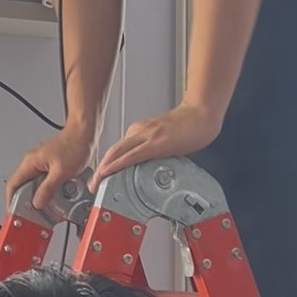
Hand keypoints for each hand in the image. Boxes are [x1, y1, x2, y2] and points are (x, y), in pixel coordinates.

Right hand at [6, 125, 96, 210]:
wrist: (85, 133)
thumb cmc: (74, 145)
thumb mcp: (61, 172)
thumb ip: (47, 189)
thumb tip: (37, 202)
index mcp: (30, 162)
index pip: (13, 184)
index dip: (11, 200)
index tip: (14, 212)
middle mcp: (33, 162)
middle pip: (22, 186)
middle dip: (27, 201)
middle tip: (32, 213)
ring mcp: (41, 163)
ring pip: (34, 184)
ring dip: (39, 196)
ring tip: (46, 205)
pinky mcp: (50, 165)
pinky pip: (44, 181)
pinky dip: (47, 190)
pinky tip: (55, 195)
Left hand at [88, 104, 221, 191]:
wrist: (202, 112)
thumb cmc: (189, 125)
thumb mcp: (165, 140)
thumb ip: (155, 151)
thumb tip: (151, 168)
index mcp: (141, 131)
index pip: (118, 150)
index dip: (107, 164)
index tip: (102, 177)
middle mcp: (140, 131)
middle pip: (113, 151)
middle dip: (100, 170)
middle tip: (93, 184)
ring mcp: (147, 136)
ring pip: (118, 153)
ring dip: (105, 169)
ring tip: (97, 183)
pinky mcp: (157, 142)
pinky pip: (132, 155)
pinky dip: (118, 164)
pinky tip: (110, 172)